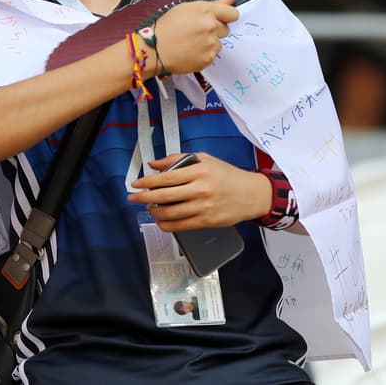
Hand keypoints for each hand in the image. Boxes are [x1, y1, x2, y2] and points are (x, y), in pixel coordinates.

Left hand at [127, 152, 269, 230]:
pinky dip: (166, 225)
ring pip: (171, 214)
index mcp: (200, 171)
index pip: (167, 177)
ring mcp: (204, 207)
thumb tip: (154, 164)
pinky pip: (181, 226)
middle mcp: (201, 190)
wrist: (252, 194)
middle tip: (133, 198)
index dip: (148, 182)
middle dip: (144, 198)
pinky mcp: (207, 221)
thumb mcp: (205, 159)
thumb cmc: (227, 175)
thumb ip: (178, 159)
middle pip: (165, 196)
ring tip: (149, 208)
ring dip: (154, 212)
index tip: (136, 184)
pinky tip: (161, 220)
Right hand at [148, 0, 238, 74]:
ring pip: (219, 42)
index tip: (220, 19)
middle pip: (226, 28)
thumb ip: (213, 4)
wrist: (154, 49)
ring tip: (191, 42)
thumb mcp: (185, 8)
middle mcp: (210, 26)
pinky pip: (213, 54)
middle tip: (196, 31)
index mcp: (205, 10)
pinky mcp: (209, 57)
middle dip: (215, 30)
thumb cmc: (166, 27)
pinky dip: (204, 53)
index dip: (226, 16)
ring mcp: (210, 43)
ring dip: (209, 42)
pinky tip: (190, 51)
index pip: (232, 13)